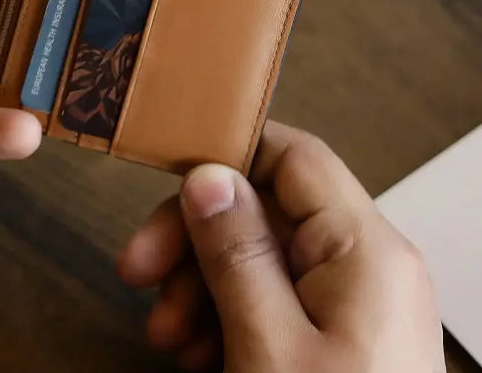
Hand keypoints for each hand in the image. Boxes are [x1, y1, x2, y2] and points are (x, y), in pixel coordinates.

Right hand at [118, 122, 443, 371]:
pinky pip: (275, 299)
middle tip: (137, 273)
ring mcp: (356, 302)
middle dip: (195, 238)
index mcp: (366, 249)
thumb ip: (237, 254)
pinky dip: (227, 316)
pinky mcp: (343, 336)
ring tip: (166, 337)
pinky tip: (195, 353)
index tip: (163, 174)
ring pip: (260, 256)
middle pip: (265, 210)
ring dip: (201, 285)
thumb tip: (208, 176)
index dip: (227, 151)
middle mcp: (368, 264)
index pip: (293, 156)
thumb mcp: (269, 347)